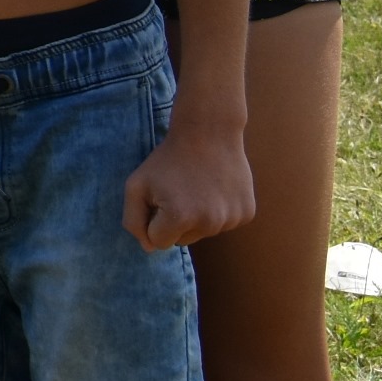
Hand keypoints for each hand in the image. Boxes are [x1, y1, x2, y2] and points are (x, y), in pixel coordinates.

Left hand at [124, 122, 255, 251]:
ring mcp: (232, 220)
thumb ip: (134, 221)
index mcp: (180, 218)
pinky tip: (215, 187)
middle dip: (175, 221)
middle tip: (178, 191)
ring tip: (196, 187)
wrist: (209, 132)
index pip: (158, 242)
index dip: (153, 220)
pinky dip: (218, 211)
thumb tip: (149, 248)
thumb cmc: (167, 159)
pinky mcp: (247, 214)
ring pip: (203, 233)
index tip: (159, 198)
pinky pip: (224, 224)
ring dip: (197, 217)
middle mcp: (210, 224)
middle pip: (182, 241)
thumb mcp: (136, 185)